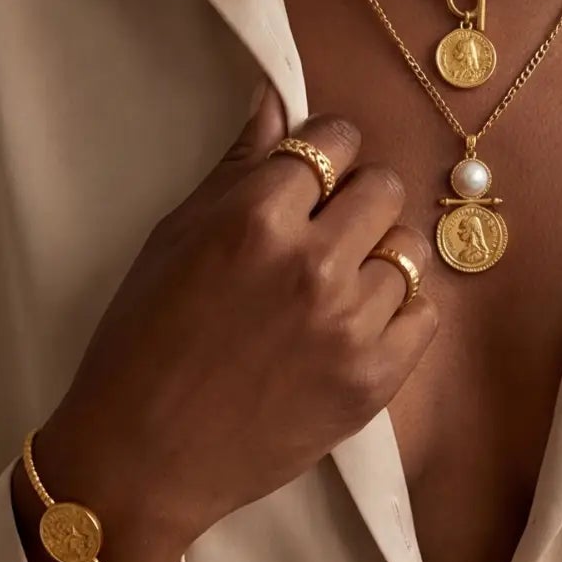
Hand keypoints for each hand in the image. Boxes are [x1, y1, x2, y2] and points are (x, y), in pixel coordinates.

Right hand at [21, 81, 437, 561]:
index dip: (322, 158)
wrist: (137, 461)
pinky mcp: (371, 382)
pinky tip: (351, 330)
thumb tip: (275, 101)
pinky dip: (396, 317)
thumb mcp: (170, 243)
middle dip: (354, 204)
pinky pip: (424, 316)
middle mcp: (311, 263)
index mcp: (254, 218)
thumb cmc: (137, 349)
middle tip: (318, 240)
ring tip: (331, 293)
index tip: (308, 183)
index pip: (334, 142)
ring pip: (407, 252)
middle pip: (383, 189)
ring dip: (374, 262)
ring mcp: (348, 325)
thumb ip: (234, 171)